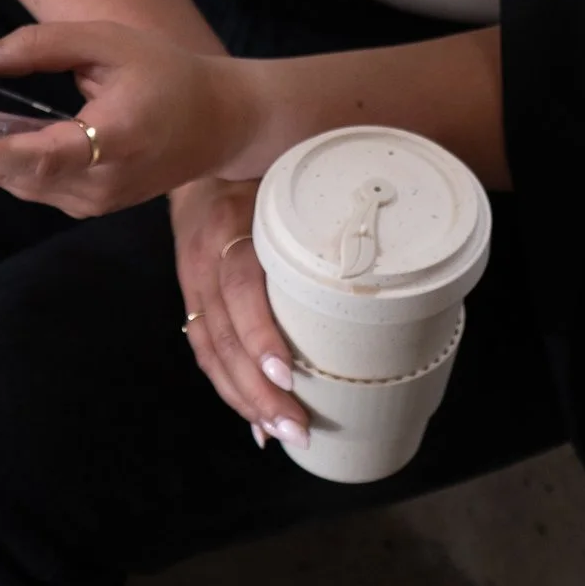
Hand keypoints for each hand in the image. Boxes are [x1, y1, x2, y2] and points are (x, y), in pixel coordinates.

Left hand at [0, 21, 254, 214]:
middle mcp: (101, 185)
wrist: (223, 123)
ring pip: (17, 182)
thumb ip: (39, 46)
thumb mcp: (108, 42)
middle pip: (14, 174)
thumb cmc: (170, 73)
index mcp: (115, 141)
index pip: (37, 154)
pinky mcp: (89, 204)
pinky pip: (32, 183)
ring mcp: (94, 202)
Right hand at [170, 176, 310, 445]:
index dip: (261, 334)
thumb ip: (325, 207)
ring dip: (244, 399)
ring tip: (281, 434)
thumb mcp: (290, 177)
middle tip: (296, 427)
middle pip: (224, 335)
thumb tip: (393, 245)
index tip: (288, 375)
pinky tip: (255, 420)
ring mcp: (192, 279)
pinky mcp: (191, 297)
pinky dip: (230, 389)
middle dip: (257, 390)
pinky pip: (205, 351)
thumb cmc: (261, 168)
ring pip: (211, 352)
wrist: (192, 151)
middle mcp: (204, 255)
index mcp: (232, 223)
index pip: (240, 288)